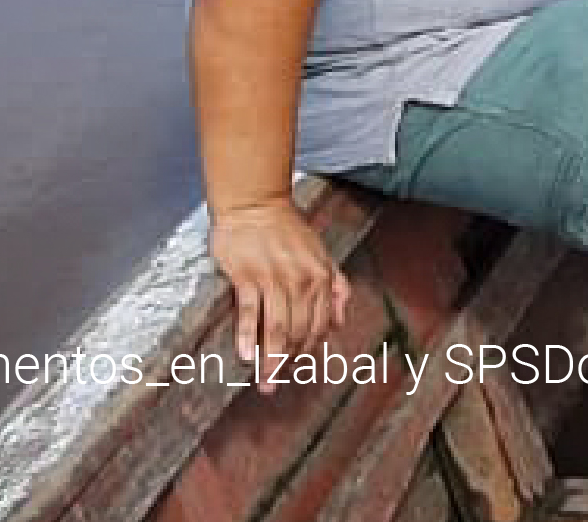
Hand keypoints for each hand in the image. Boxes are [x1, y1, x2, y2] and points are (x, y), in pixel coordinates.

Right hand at [209, 198, 349, 367]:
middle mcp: (302, 280)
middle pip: (298, 332)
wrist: (255, 203)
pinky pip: (251, 312)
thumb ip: (335, 285)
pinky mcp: (247, 275)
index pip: (319, 325)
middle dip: (288, 362)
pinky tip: (247, 355)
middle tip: (274, 384)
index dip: (309, 350)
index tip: (298, 369)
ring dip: (271, 359)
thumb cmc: (286, 228)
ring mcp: (274, 278)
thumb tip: (340, 321)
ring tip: (264, 380)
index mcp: (321, 276)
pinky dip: (249, 336)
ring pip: (277, 328)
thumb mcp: (321, 253)